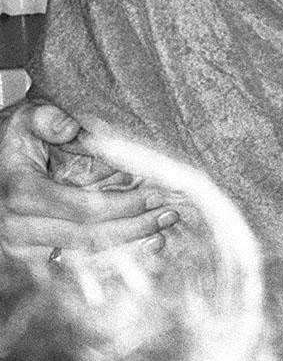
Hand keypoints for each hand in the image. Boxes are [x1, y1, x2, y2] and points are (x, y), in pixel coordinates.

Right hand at [0, 100, 178, 260]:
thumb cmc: (10, 140)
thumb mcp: (26, 118)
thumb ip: (48, 120)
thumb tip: (72, 128)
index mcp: (22, 193)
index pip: (83, 208)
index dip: (124, 205)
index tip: (156, 195)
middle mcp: (19, 226)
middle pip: (89, 236)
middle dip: (134, 227)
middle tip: (170, 215)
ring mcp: (23, 245)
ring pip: (84, 254)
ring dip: (127, 245)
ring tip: (162, 231)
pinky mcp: (30, 254)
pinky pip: (75, 261)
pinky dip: (109, 256)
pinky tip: (139, 247)